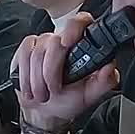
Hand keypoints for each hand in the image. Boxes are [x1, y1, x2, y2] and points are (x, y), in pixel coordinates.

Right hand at [13, 13, 118, 132]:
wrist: (44, 111)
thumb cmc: (67, 100)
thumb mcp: (90, 95)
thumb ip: (104, 81)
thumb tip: (110, 66)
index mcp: (83, 46)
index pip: (81, 22)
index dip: (74, 28)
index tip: (67, 43)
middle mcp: (64, 40)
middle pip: (54, 41)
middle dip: (51, 71)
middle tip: (53, 89)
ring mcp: (44, 42)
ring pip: (37, 52)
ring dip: (38, 79)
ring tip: (43, 93)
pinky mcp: (27, 47)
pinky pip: (24, 53)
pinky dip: (26, 74)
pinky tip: (30, 86)